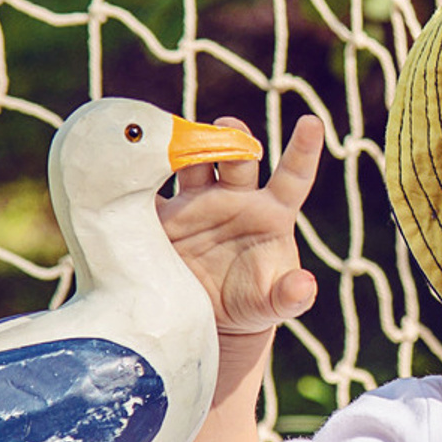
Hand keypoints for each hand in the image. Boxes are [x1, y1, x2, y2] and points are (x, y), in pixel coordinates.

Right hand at [157, 113, 324, 339]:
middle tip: (227, 127)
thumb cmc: (252, 302)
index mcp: (272, 212)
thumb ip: (291, 295)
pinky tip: (130, 163)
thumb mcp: (273, 304)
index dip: (303, 149)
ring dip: (186, 147)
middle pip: (236, 158)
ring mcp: (197, 203)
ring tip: (175, 139)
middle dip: (232, 138)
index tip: (312, 123)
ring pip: (193, 163)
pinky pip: (152, 192)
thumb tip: (305, 286)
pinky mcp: (164, 217)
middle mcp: (235, 198)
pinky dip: (142, 177)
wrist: (209, 318)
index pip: (293, 176)